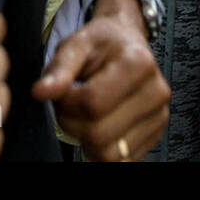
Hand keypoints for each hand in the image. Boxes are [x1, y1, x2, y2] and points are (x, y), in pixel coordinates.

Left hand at [33, 0, 169, 160]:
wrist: (126, 39)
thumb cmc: (102, 42)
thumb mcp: (76, 44)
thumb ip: (58, 69)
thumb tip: (41, 92)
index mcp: (137, 64)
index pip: (92, 103)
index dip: (66, 104)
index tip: (62, 91)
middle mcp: (155, 92)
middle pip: (99, 134)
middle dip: (72, 123)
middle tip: (70, 104)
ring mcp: (159, 115)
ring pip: (110, 154)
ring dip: (87, 140)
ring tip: (85, 115)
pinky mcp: (156, 133)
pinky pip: (122, 159)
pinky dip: (103, 148)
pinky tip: (100, 123)